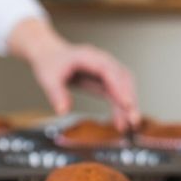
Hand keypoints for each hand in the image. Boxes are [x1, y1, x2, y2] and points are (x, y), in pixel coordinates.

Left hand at [9, 19, 139, 130]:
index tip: (127, 103)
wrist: (49, 55)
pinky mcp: (104, 80)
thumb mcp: (48, 78)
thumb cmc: (50, 62)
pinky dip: (120, 106)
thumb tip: (63, 111)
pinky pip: (116, 93)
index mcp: (90, 57)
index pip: (110, 71)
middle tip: (132, 120)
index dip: (120, 87)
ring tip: (129, 125)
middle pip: (123, 78)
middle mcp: (102, 61)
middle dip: (129, 99)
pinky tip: (120, 121)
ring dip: (128, 105)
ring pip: (124, 86)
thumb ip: (56, 94)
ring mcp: (105, 70)